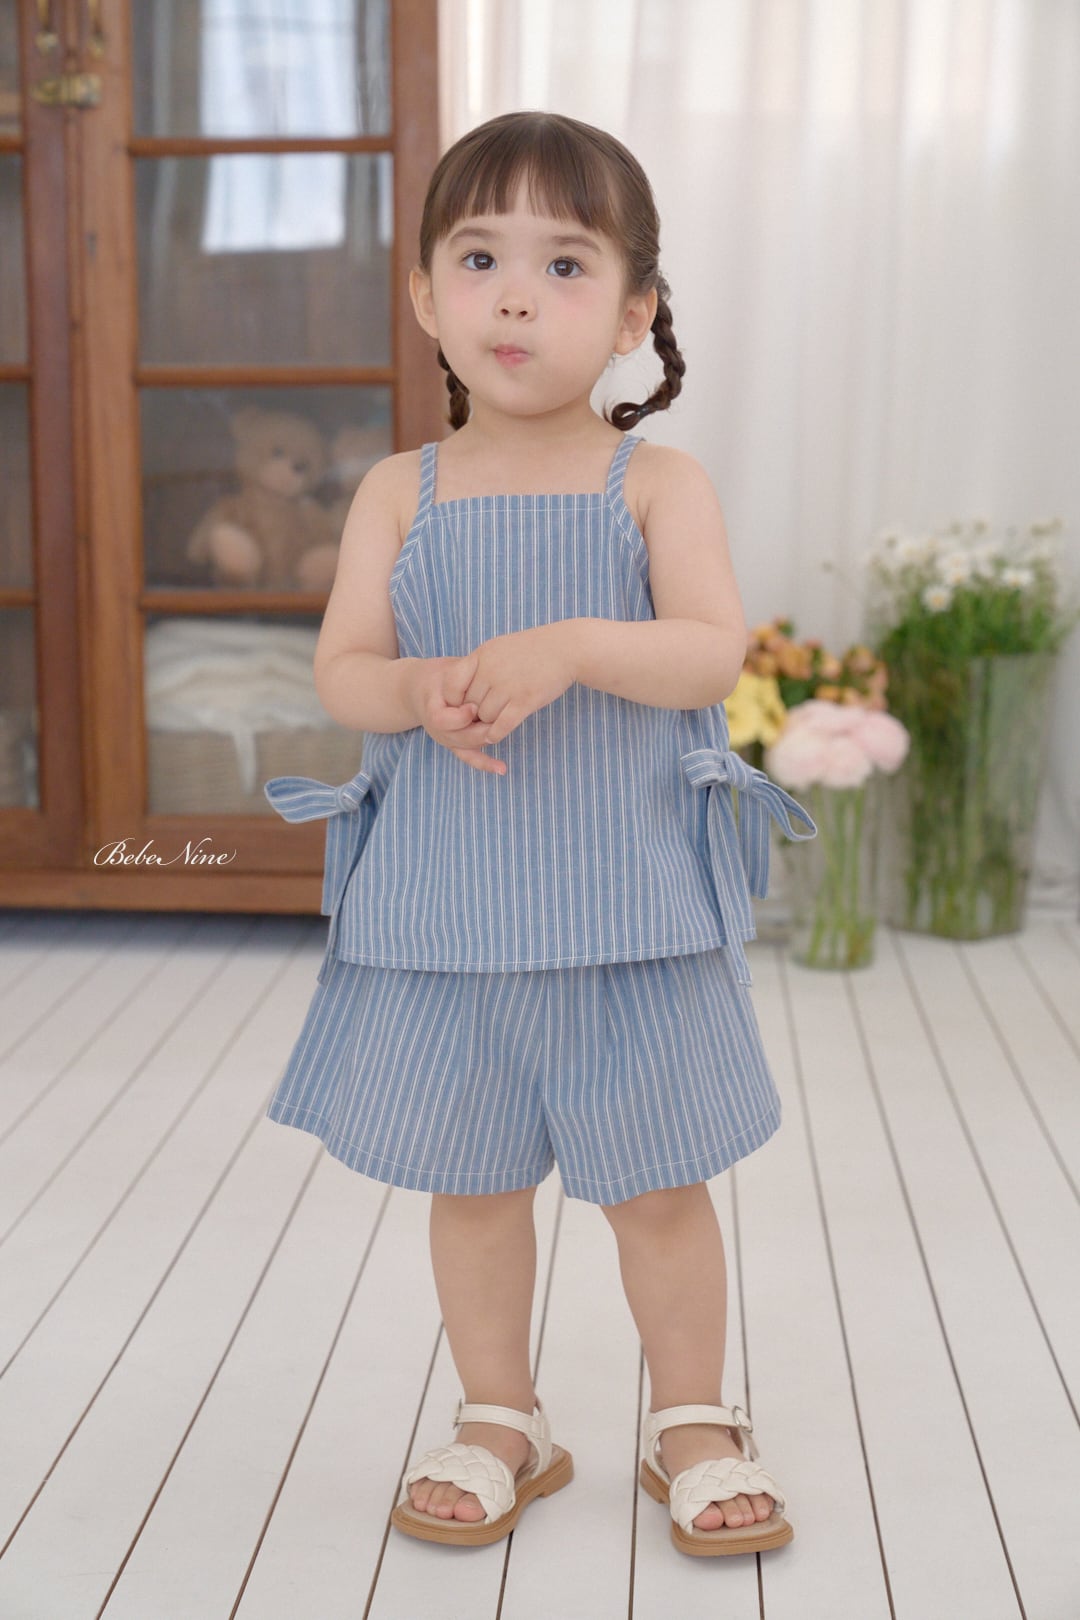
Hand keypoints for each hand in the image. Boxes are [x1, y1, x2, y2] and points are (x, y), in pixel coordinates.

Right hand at [407, 655, 506, 775]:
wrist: (421, 690)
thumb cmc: (439, 676)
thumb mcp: (447, 670)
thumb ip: (463, 673)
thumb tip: (486, 669)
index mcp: (432, 710)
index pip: (444, 721)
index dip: (461, 716)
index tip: (474, 705)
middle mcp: (438, 731)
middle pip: (460, 739)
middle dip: (481, 730)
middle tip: (500, 718)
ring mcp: (447, 740)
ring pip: (468, 748)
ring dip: (487, 740)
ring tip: (506, 729)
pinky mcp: (455, 744)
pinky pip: (469, 757)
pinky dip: (485, 764)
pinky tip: (502, 769)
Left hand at [450, 622, 579, 743]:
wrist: (566, 648)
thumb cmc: (530, 650)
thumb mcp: (497, 648)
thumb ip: (477, 666)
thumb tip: (458, 688)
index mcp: (481, 656)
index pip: (451, 684)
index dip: (453, 699)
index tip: (463, 704)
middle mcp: (491, 671)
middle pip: (468, 704)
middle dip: (473, 713)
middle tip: (481, 716)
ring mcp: (508, 686)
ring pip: (484, 717)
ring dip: (488, 722)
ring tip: (497, 717)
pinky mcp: (525, 701)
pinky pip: (501, 726)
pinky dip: (496, 734)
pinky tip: (496, 734)